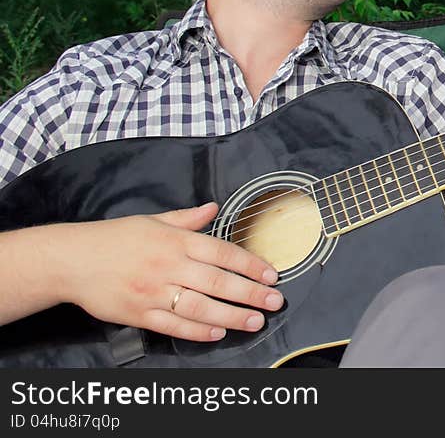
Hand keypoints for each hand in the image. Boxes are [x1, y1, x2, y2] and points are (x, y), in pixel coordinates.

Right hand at [57, 203, 282, 341]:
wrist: (71, 260)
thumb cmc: (115, 238)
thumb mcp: (154, 220)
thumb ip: (187, 219)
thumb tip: (213, 208)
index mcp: (175, 241)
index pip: (222, 253)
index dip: (251, 264)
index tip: (272, 274)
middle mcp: (168, 266)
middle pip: (218, 282)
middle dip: (251, 293)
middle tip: (275, 302)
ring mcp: (153, 292)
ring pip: (201, 307)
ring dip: (232, 316)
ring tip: (255, 321)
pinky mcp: (138, 314)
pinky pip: (173, 325)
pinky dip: (198, 331)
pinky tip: (218, 333)